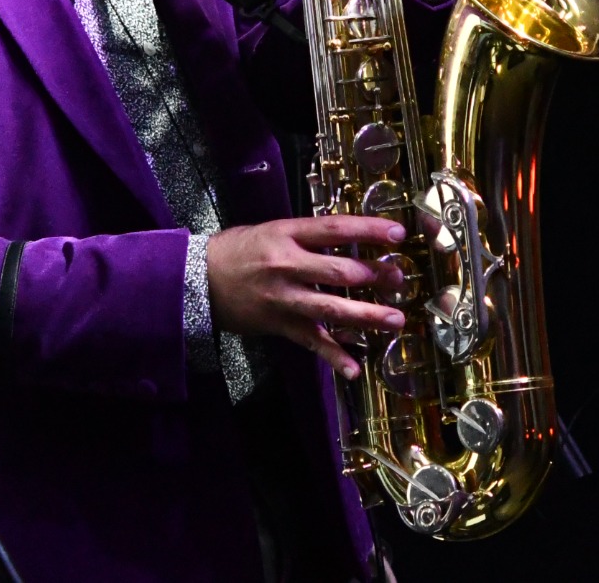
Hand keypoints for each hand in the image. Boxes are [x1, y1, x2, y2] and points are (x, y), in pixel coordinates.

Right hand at [207, 216, 409, 378]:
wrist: (198, 279)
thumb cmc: (239, 249)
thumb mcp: (272, 230)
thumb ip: (308, 237)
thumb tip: (353, 242)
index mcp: (286, 234)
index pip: (334, 229)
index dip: (367, 231)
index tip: (398, 234)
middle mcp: (287, 265)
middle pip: (339, 271)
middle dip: (374, 275)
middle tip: (400, 279)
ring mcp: (284, 298)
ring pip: (331, 308)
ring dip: (366, 316)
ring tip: (395, 320)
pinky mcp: (279, 324)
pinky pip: (311, 342)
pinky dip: (333, 356)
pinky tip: (354, 370)